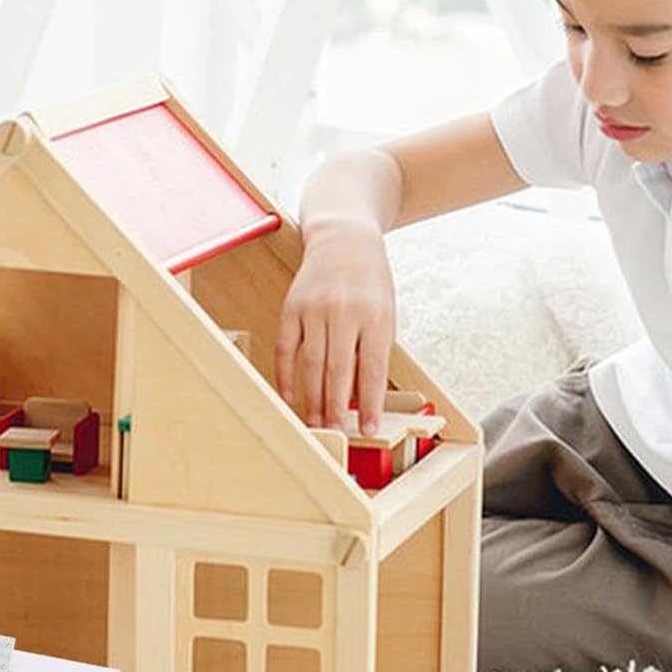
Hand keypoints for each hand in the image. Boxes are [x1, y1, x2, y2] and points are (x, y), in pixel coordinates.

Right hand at [274, 217, 394, 433]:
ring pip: (311, 364)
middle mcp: (344, 312)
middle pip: (338, 371)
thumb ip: (375, 349)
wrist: (344, 238)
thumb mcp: (385, 311)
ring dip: (313, 398)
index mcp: (374, 316)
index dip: (370, 403)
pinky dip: (286, 375)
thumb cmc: (370, 280)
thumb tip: (362, 396)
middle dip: (338, 407)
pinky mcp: (292, 307)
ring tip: (316, 423)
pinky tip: (290, 395)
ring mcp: (315, 309)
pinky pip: (286, 348)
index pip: (372, 369)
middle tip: (337, 434)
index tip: (369, 428)